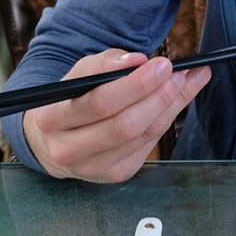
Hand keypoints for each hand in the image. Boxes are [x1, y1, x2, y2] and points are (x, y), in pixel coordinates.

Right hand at [22, 49, 210, 182]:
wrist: (56, 141)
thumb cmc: (71, 100)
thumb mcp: (78, 75)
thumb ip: (106, 63)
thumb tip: (139, 60)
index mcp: (52, 119)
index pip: (99, 103)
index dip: (135, 85)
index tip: (162, 64)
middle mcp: (68, 150)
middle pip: (124, 125)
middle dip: (158, 96)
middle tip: (179, 74)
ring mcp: (93, 168)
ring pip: (141, 136)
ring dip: (169, 106)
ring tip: (184, 82)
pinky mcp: (115, 174)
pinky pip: (148, 145)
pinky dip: (165, 120)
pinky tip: (174, 102)